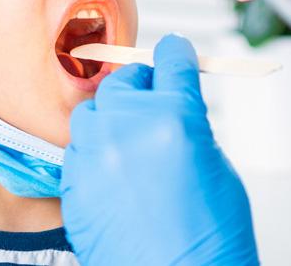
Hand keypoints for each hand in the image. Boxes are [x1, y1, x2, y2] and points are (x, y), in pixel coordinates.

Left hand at [62, 34, 258, 264]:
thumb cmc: (212, 236)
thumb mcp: (217, 165)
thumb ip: (189, 126)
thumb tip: (172, 107)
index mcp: (175, 118)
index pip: (171, 60)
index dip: (176, 54)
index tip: (174, 54)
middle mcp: (128, 130)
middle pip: (123, 81)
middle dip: (141, 88)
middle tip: (153, 103)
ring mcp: (95, 159)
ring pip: (91, 114)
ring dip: (110, 120)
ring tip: (130, 144)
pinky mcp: (73, 187)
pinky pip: (77, 153)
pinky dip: (94, 156)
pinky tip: (115, 176)